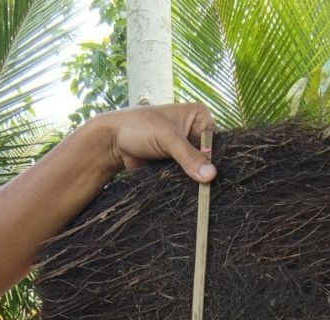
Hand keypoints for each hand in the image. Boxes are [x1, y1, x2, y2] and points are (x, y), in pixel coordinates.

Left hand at [91, 103, 216, 183]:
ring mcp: (184, 149)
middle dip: (206, 170)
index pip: (216, 140)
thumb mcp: (168, 139)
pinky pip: (186, 176)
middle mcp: (194, 131)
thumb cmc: (138, 128)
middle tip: (209, 188)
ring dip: (195, 179)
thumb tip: (211, 176)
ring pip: (197, 169)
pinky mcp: (175, 164)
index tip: (216, 176)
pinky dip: (186, 183)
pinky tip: (190, 193)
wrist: (113, 142)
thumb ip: (189, 157)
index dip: (216, 158)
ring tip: (200, 193)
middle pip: (208, 156)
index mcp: (199, 116)